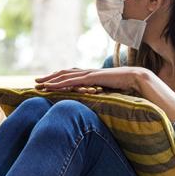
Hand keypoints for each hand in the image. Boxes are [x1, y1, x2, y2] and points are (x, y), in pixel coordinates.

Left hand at [34, 67, 148, 92]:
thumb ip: (102, 95)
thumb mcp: (110, 93)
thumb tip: (98, 103)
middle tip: (36, 82)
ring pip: (64, 76)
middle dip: (50, 77)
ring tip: (38, 84)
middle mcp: (88, 73)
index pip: (71, 76)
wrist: (138, 79)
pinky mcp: (91, 77)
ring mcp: (89, 74)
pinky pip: (71, 80)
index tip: (48, 83)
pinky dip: (59, 83)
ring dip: (50, 80)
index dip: (59, 78)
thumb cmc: (127, 87)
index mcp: (92, 76)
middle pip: (64, 73)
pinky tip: (49, 87)